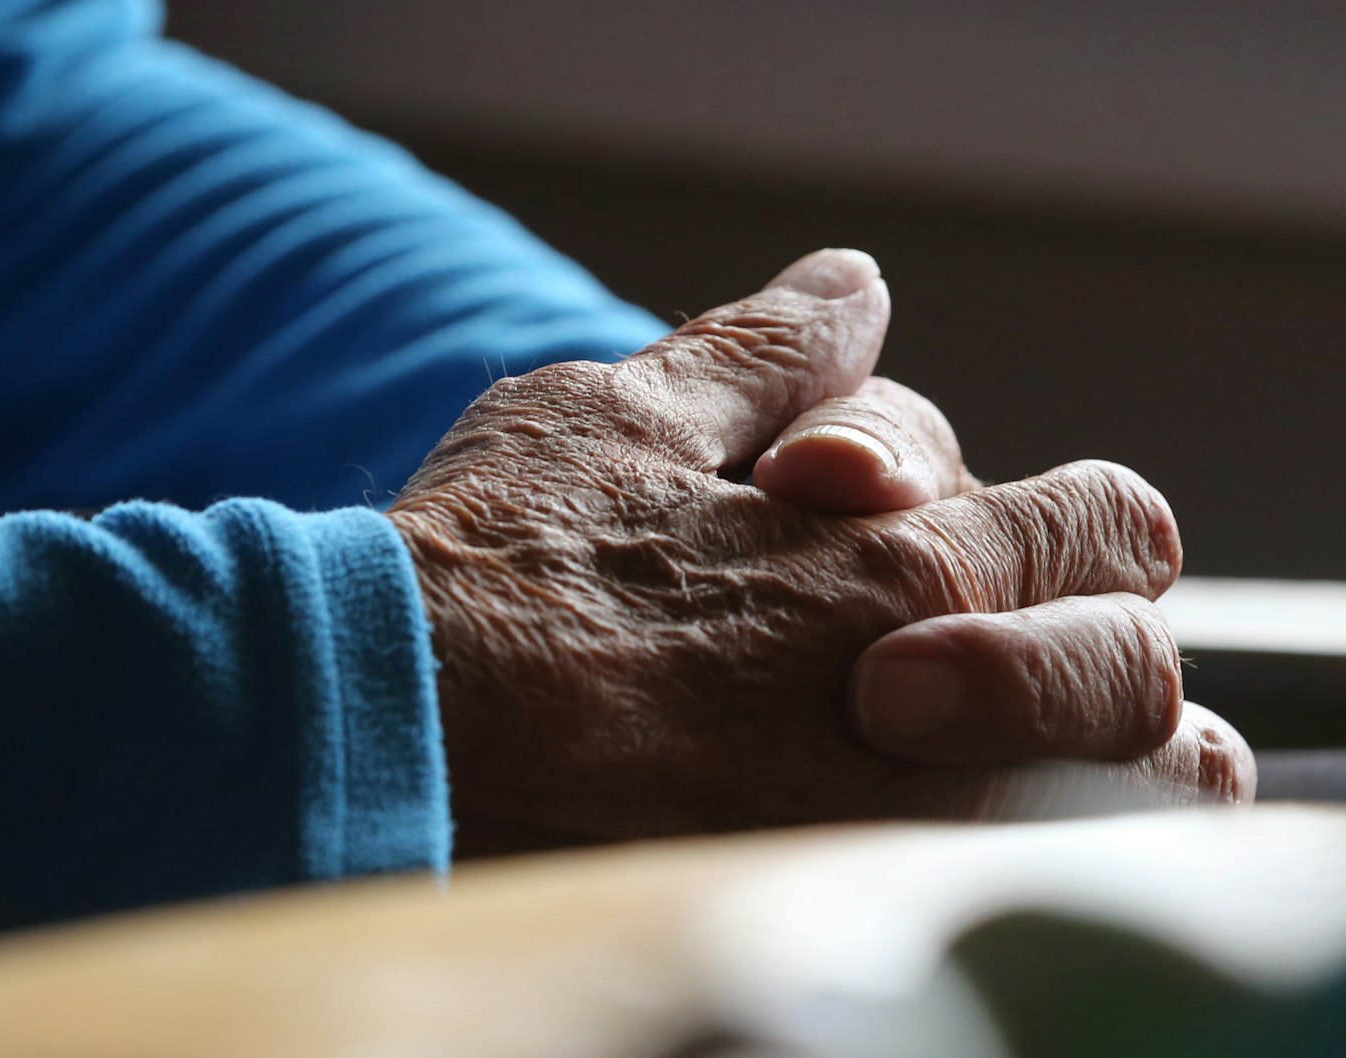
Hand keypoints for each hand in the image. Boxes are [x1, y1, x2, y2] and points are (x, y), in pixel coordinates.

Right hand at [390, 250, 1252, 856]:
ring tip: (958, 746)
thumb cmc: (487, 572)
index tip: (995, 540)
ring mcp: (898, 824)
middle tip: (985, 657)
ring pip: (1104, 804)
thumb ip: (760, 358)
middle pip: (1137, 681)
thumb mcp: (615, 421)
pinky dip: (984, 834)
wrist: (388, 735)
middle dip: (1084, 652)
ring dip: (1065, 758)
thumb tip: (849, 285)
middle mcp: (939, 702)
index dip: (1064, 526)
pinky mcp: (830, 898)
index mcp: (903, 557)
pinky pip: (988, 876)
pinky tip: (885, 804)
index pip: (1105, 528)